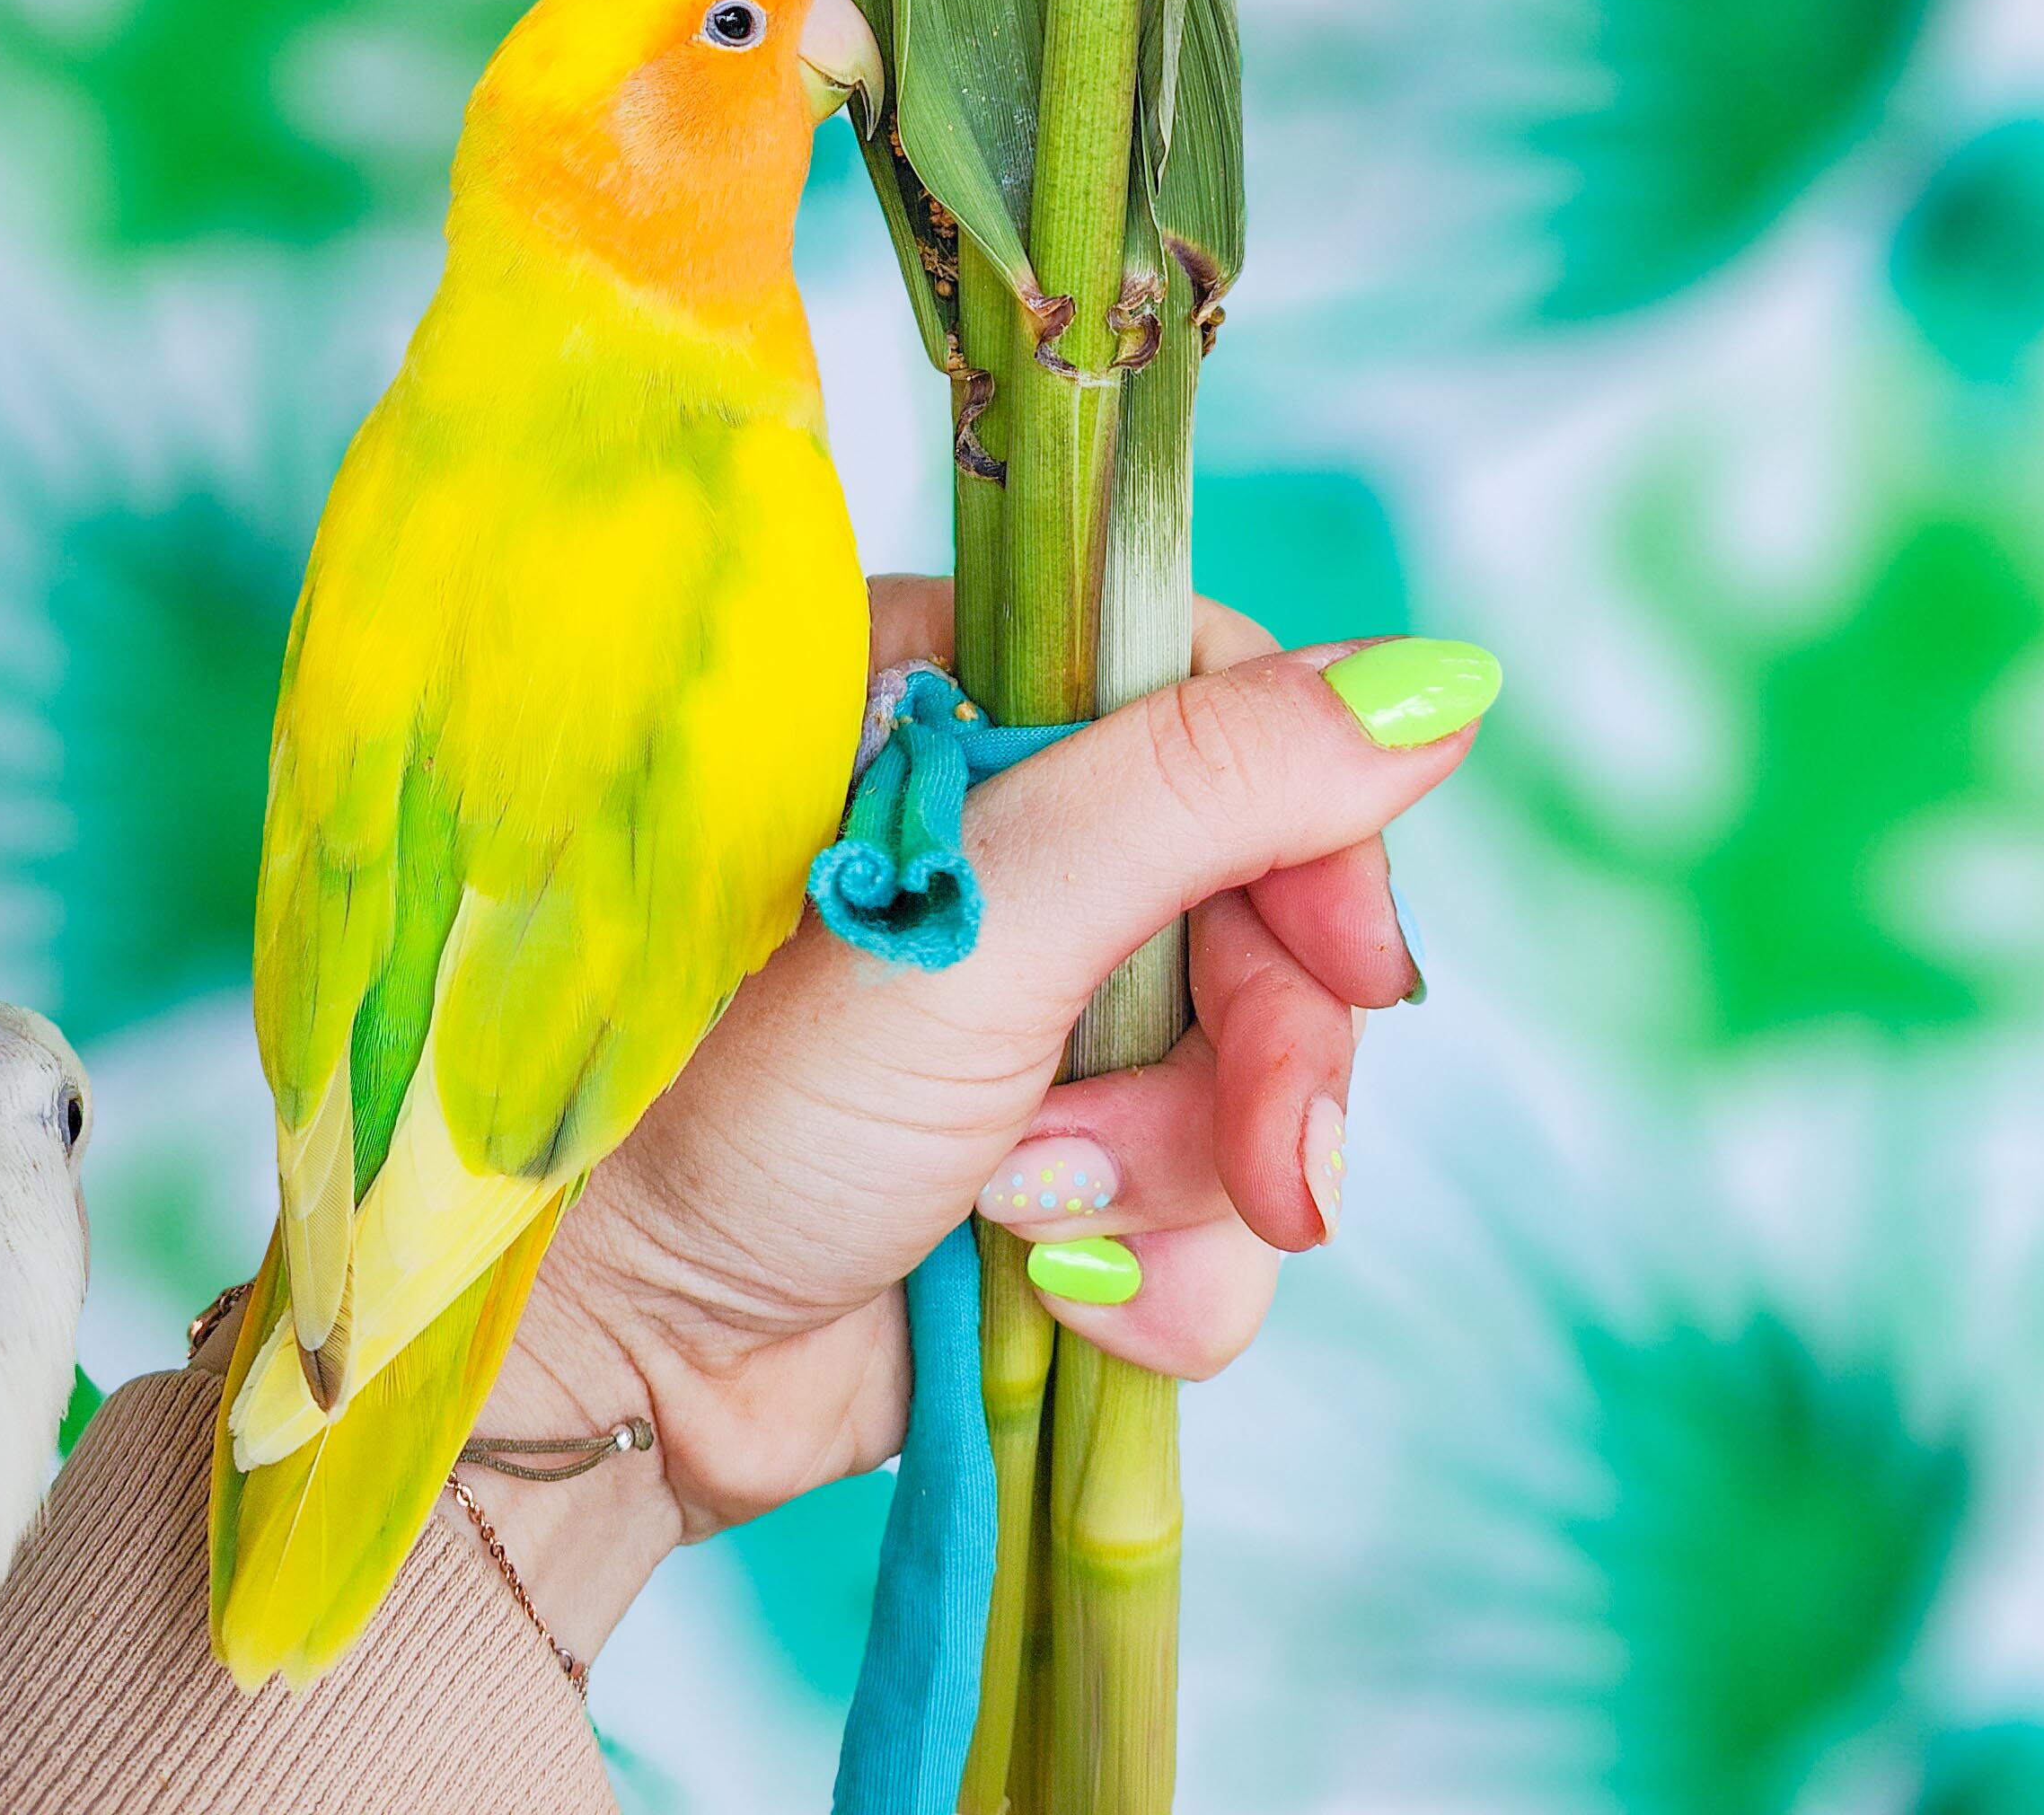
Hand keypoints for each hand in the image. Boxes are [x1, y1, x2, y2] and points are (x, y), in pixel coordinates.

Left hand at [465, 580, 1485, 1659]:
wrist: (604, 1362)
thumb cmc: (724, 1098)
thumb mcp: (984, 917)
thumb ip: (1203, 790)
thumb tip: (1439, 682)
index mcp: (960, 707)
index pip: (1225, 700)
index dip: (1319, 830)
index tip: (1358, 964)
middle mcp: (1011, 844)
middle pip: (1268, 900)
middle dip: (1273, 1057)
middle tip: (1275, 1171)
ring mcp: (1038, 1011)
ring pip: (1258, 1071)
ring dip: (1190, 1180)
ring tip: (1045, 1228)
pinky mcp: (1059, 1168)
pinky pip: (1217, 1208)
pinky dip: (1167, 1277)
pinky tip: (1055, 1299)